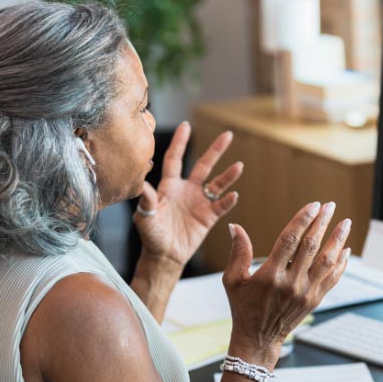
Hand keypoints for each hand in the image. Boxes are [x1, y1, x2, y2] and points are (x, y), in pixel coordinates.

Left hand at [133, 121, 242, 274]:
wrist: (164, 256)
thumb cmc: (151, 235)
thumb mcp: (144, 216)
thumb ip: (147, 200)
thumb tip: (143, 184)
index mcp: (170, 186)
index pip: (175, 158)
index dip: (180, 142)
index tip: (186, 125)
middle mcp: (187, 190)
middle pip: (203, 165)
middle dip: (216, 150)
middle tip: (228, 135)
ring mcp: (199, 202)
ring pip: (217, 184)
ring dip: (228, 175)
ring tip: (239, 166)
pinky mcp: (208, 217)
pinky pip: (221, 206)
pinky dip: (228, 200)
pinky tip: (234, 195)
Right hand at [222, 202, 350, 366]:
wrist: (259, 338)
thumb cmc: (243, 307)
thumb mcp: (233, 280)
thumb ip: (237, 252)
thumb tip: (234, 226)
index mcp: (270, 275)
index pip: (290, 241)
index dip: (302, 220)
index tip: (313, 205)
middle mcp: (291, 283)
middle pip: (311, 247)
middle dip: (322, 223)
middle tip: (330, 206)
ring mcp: (306, 293)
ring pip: (326, 261)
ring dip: (337, 240)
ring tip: (345, 223)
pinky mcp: (315, 300)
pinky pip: (332, 278)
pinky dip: (341, 263)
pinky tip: (345, 249)